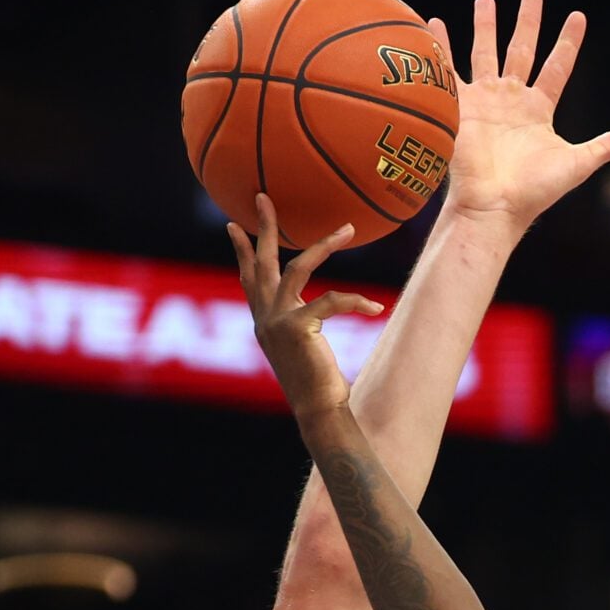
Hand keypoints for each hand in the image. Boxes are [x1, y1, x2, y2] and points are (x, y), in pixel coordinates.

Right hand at [228, 195, 384, 416]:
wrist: (318, 413)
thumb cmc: (318, 386)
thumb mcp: (304, 349)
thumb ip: (301, 325)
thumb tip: (312, 315)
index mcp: (264, 322)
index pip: (249, 278)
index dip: (241, 251)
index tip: (234, 225)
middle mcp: (264, 318)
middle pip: (262, 261)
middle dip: (263, 227)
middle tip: (263, 196)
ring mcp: (277, 321)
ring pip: (298, 268)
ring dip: (324, 246)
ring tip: (347, 228)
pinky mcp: (297, 328)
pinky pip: (331, 300)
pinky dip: (356, 301)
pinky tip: (376, 306)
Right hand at [428, 0, 609, 231]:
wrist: (493, 206)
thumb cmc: (534, 191)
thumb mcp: (576, 164)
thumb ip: (605, 146)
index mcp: (540, 110)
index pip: (558, 66)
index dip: (568, 42)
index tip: (578, 16)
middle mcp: (512, 100)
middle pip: (522, 49)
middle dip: (527, 21)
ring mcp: (485, 101)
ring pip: (486, 52)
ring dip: (486, 25)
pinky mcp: (460, 106)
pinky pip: (449, 68)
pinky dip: (442, 46)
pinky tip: (435, 23)